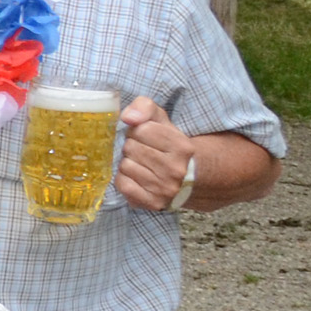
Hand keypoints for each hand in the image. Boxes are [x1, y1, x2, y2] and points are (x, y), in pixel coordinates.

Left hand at [115, 97, 193, 212]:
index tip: (145, 136)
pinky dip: (124, 179)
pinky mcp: (153, 203)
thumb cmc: (168, 145)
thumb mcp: (161, 120)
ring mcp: (165, 188)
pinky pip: (123, 185)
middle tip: (142, 151)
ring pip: (125, 166)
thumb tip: (128, 117)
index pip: (141, 130)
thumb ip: (144, 107)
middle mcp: (176, 169)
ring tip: (140, 163)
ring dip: (127, 162)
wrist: (187, 177)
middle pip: (130, 148)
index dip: (137, 131)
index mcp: (182, 146)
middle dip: (131, 146)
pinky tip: (136, 176)